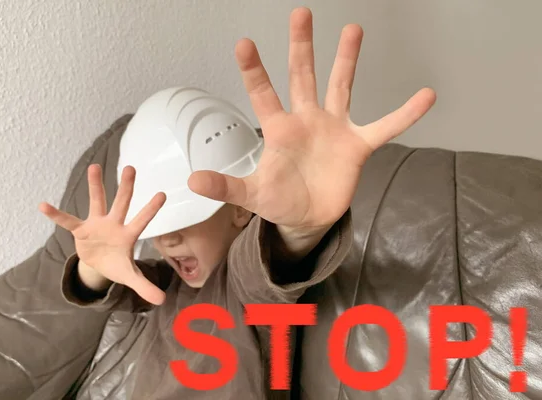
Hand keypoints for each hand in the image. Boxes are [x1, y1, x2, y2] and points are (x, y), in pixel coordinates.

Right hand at [39, 164, 166, 304]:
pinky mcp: (81, 230)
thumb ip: (145, 286)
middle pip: (122, 203)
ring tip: (95, 166)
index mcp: (128, 235)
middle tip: (131, 167)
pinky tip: (43, 206)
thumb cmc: (117, 265)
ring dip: (96, 185)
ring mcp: (97, 224)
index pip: (142, 221)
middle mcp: (114, 224)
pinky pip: (68, 221)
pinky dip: (56, 215)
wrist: (99, 264)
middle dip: (126, 187)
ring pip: (97, 201)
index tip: (162, 194)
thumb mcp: (130, 277)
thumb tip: (162, 301)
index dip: (151, 209)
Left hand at [188, 8, 435, 233]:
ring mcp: (334, 129)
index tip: (244, 43)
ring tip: (352, 29)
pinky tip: (427, 95)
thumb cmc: (279, 199)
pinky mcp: (358, 145)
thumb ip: (226, 187)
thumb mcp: (251, 195)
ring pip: (342, 87)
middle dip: (302, 47)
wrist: (308, 216)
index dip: (254, 70)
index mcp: (279, 130)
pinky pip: (386, 126)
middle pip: (303, 76)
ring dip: (348, 60)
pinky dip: (405, 114)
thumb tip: (192, 180)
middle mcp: (307, 120)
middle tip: (301, 14)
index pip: (264, 93)